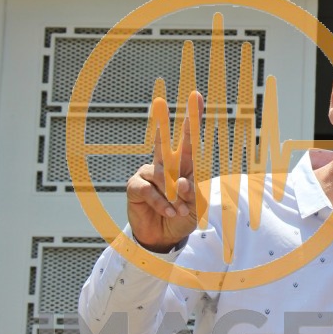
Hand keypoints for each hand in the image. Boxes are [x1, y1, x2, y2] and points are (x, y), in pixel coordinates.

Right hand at [126, 92, 203, 251]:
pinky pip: (150, 190)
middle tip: (159, 101)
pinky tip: (168, 211)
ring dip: (174, 195)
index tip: (196, 96)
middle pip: (164, 142)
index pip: (190, 139)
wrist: (163, 237)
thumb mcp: (196, 206)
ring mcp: (149, 174)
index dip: (193, 118)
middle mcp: (165, 165)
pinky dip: (162, 202)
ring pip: (162, 175)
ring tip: (180, 210)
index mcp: (184, 165)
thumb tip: (180, 181)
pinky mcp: (136, 186)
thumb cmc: (182, 217)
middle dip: (162, 121)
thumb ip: (192, 192)